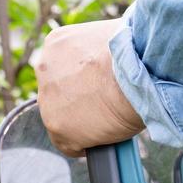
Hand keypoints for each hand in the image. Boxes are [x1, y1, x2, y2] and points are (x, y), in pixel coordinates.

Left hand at [37, 19, 145, 157]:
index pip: (63, 67)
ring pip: (62, 119)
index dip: (83, 80)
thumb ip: (99, 50)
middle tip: (105, 103)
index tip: (99, 87)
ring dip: (82, 122)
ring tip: (109, 120)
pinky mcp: (57, 128)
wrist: (137, 74)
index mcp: (56, 43)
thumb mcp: (111, 37)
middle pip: (59, 93)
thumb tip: (111, 62)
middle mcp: (44, 69)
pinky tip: (104, 138)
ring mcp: (47, 100)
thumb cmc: (136, 53)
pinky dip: (86, 145)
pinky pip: (69, 145)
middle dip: (79, 99)